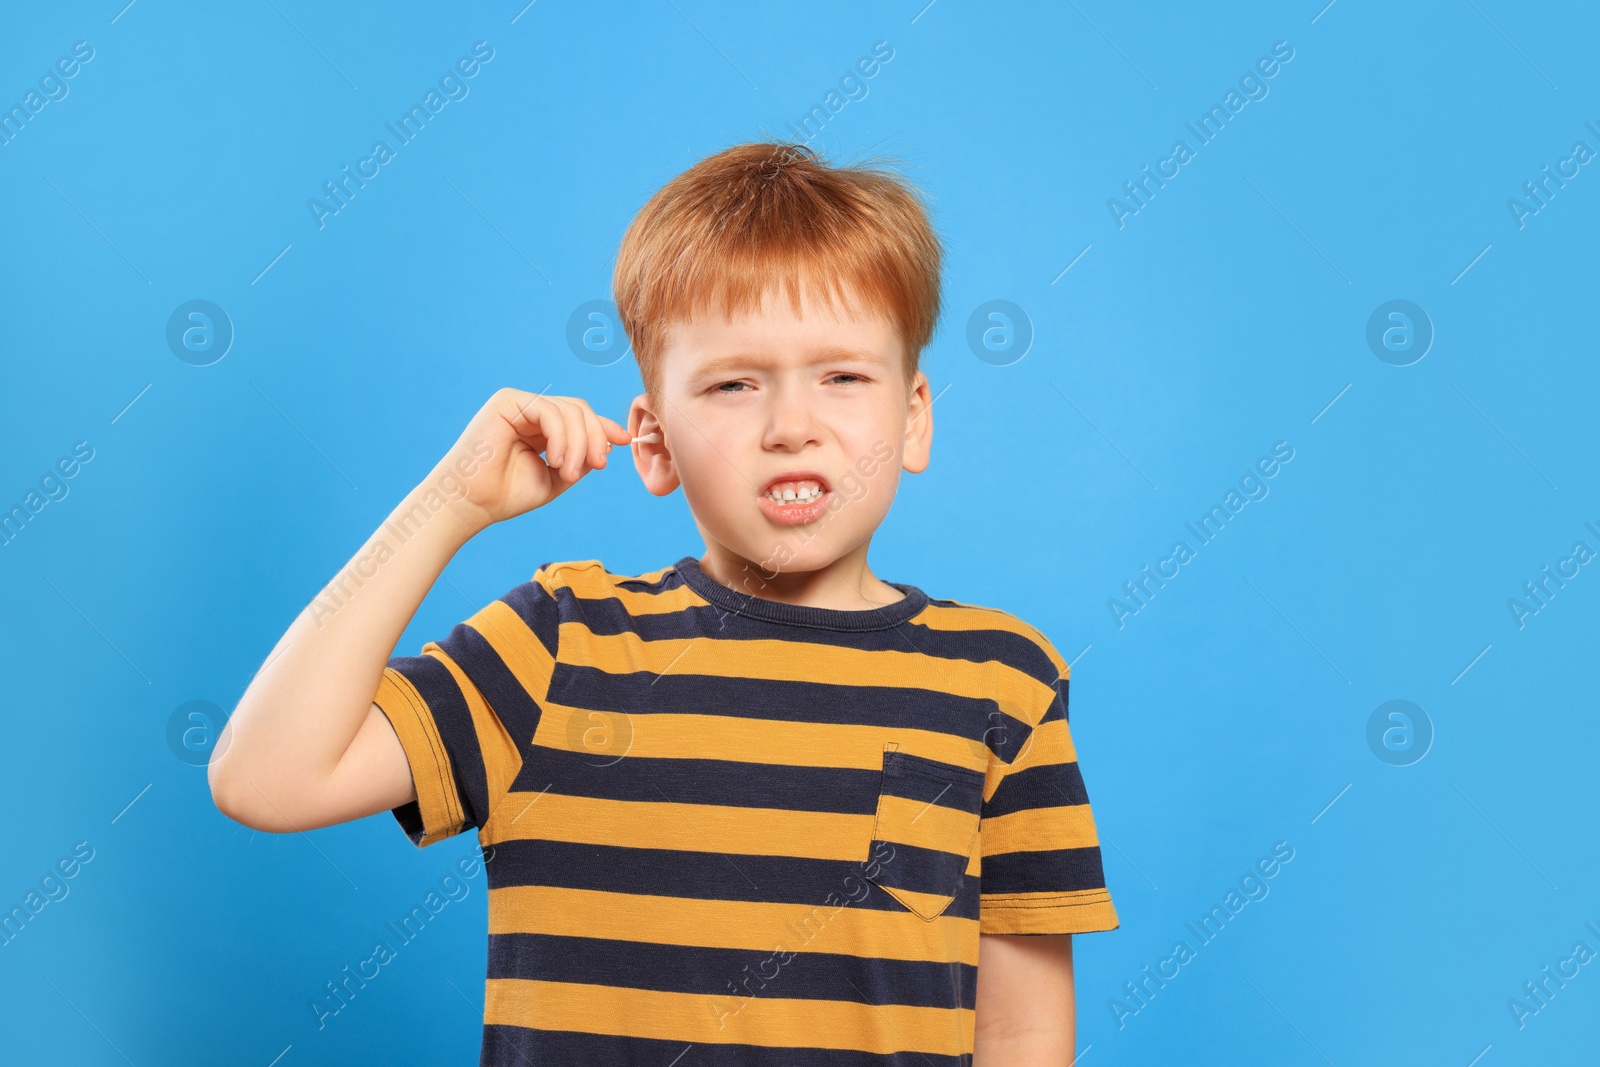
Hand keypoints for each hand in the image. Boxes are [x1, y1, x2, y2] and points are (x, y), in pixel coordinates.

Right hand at [431, 388, 630, 530]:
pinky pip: (550, 410)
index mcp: (541, 427)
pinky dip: (562, 437)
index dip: (604, 427)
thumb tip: (611, 442)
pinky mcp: (507, 401)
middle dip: (596, 437)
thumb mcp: (556, 478)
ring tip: (569, 473)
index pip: (580, 417)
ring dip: (580, 443)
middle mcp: (530, 411)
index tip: (625, 441)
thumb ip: (581, 459)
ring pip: (570, 410)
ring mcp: (519, 403)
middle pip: (580, 410)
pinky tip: (557, 461)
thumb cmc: (507, 495)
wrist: (471, 504)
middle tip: (599, 465)